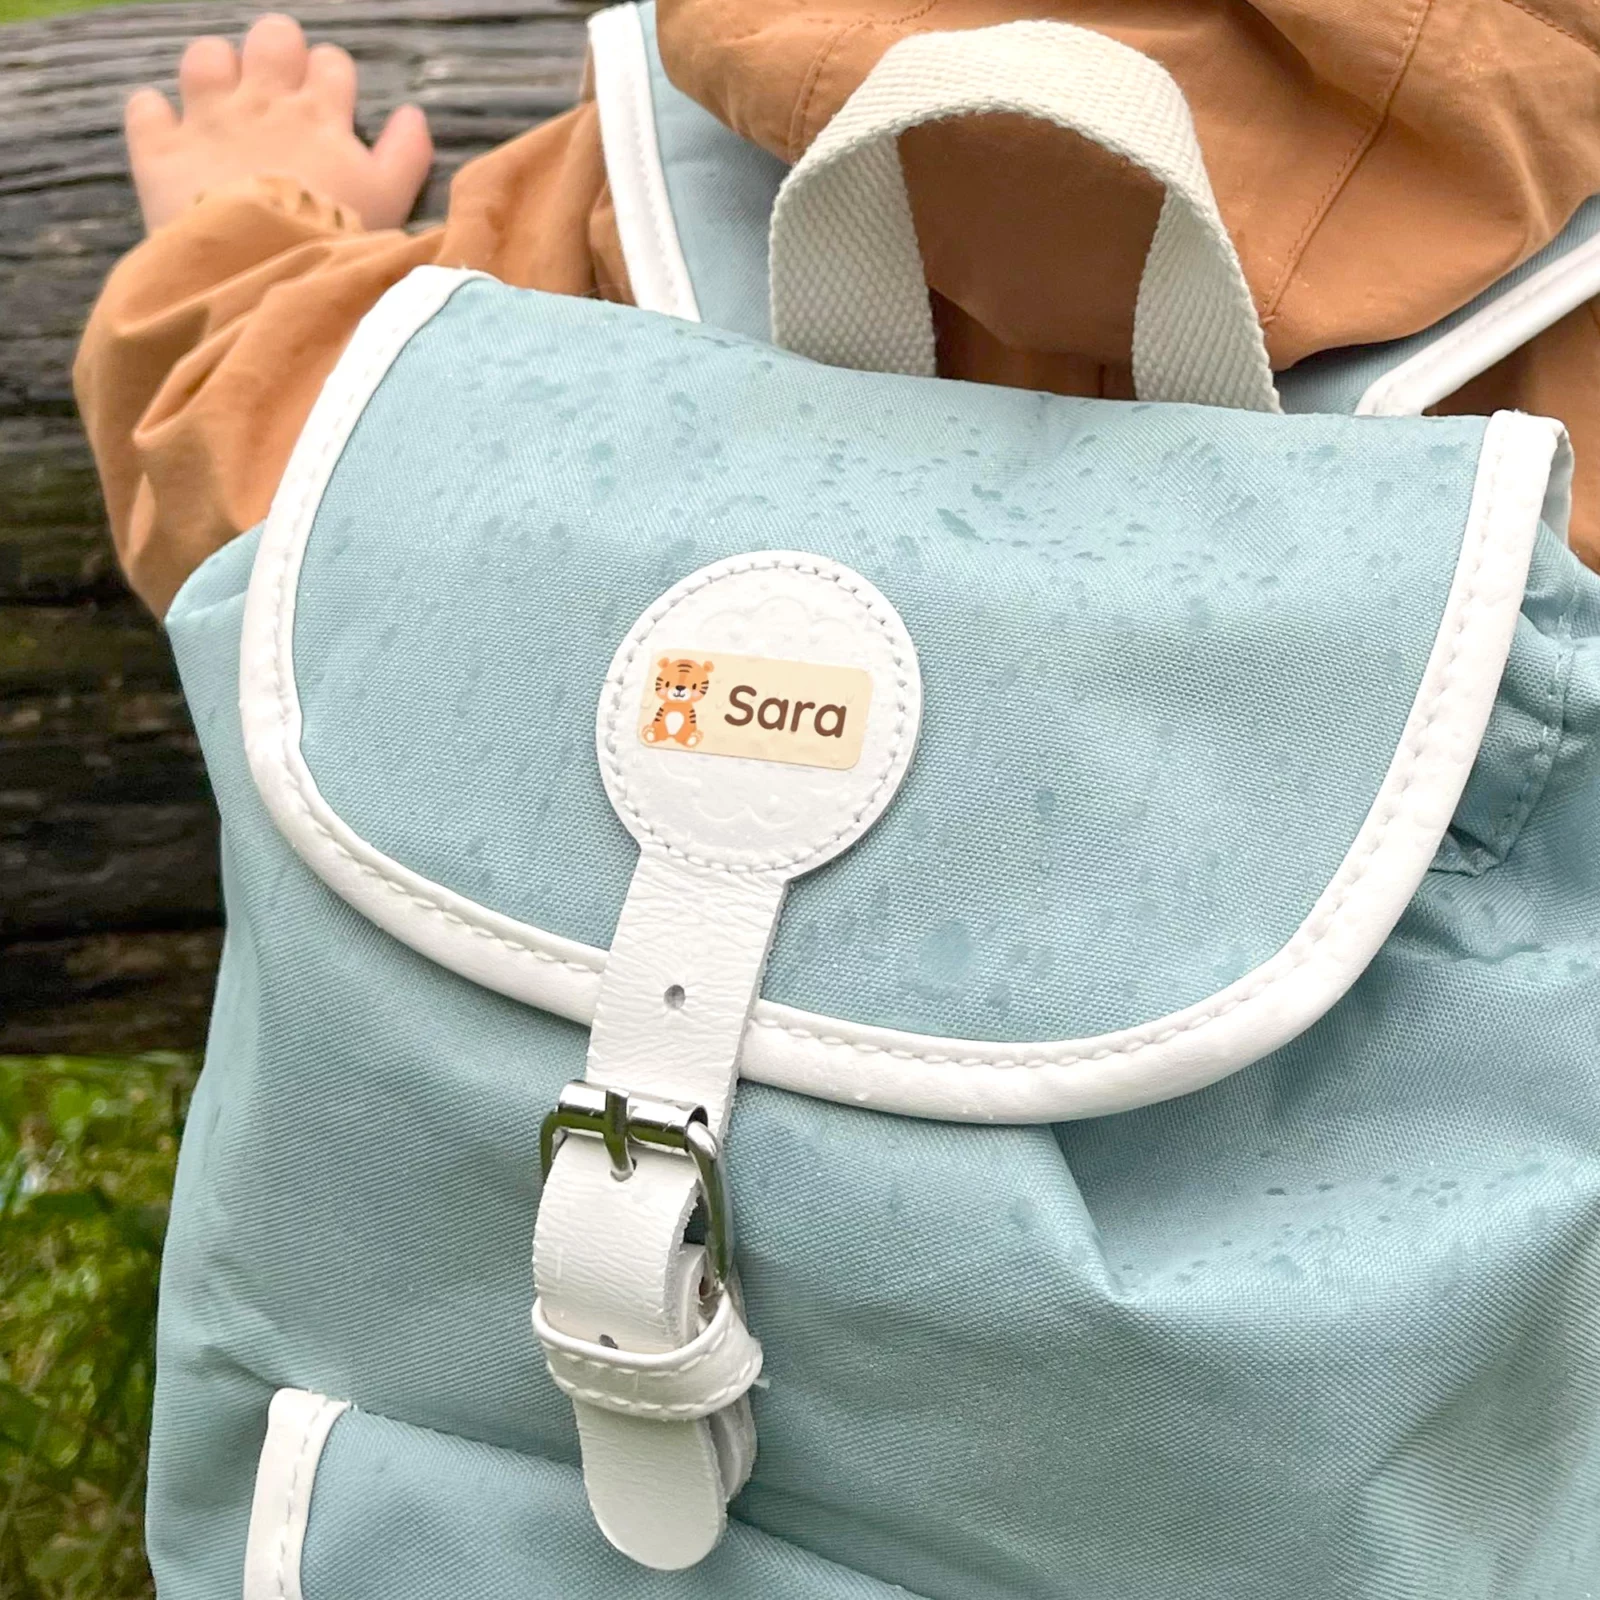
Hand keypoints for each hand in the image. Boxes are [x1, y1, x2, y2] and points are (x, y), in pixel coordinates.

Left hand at [125, 13, 432, 233]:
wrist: (265, 274)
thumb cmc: (337, 241)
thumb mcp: (391, 203)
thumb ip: (406, 155)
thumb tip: (414, 114)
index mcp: (320, 112)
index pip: (331, 63)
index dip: (330, 81)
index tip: (330, 111)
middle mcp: (263, 101)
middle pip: (272, 38)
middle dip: (275, 57)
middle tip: (276, 99)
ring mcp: (207, 118)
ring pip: (206, 56)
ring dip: (214, 75)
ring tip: (221, 111)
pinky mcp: (161, 148)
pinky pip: (146, 107)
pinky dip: (156, 118)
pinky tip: (170, 138)